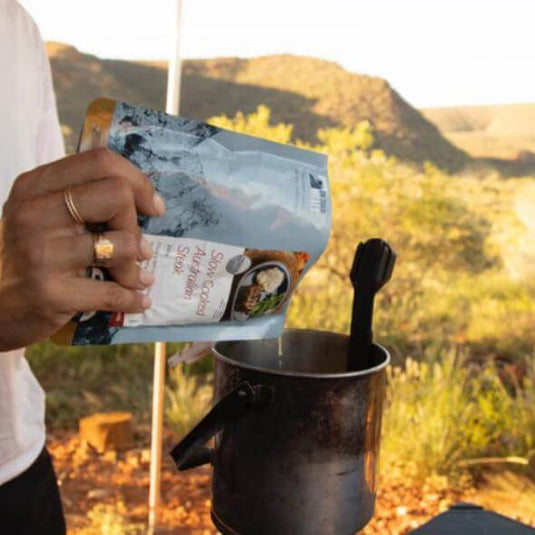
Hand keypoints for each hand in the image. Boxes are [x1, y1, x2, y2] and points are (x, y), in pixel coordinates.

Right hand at [0, 148, 164, 350]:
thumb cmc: (26, 256)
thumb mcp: (42, 216)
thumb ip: (83, 199)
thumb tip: (145, 200)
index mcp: (36, 187)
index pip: (101, 162)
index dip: (138, 181)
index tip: (152, 206)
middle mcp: (35, 213)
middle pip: (117, 196)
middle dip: (136, 225)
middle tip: (138, 248)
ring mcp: (41, 253)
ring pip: (123, 244)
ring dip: (136, 267)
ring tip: (134, 277)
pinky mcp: (50, 293)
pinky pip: (113, 292)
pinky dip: (133, 298)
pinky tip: (140, 299)